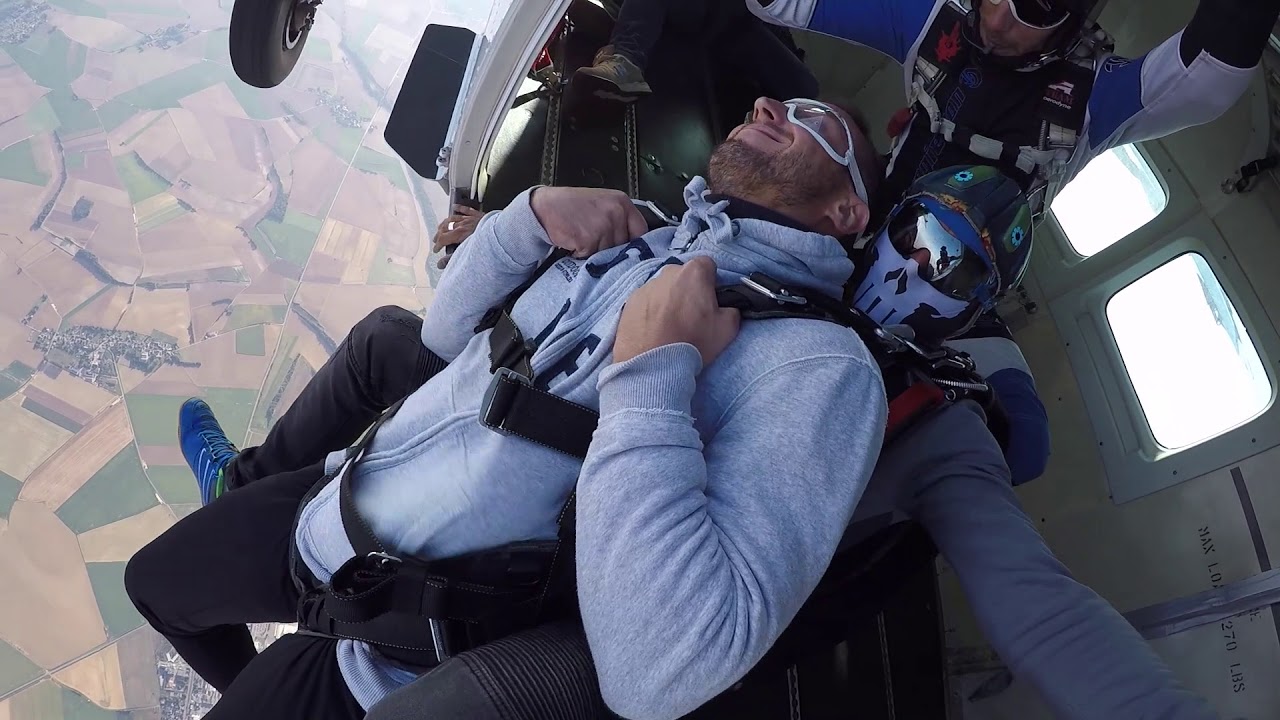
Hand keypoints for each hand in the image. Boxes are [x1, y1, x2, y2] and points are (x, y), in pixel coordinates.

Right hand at [433, 205, 483, 268]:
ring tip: (441, 227)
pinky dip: (458, 208)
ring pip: (453, 219)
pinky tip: (454, 207)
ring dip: (445, 223)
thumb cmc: (486, 245)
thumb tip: (440, 265)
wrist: (501, 233)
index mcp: (458, 234)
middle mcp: (462, 225)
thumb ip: (453, 259)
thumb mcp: (468, 254)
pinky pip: (465, 209)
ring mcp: (469, 218)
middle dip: (439, 234)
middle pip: (445, 228)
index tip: (436, 250)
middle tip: (436, 240)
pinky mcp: (477, 214)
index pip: (442, 239)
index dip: (437, 245)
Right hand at [530, 187, 647, 257]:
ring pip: (608, 253)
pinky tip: (575, 241)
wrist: (546, 207)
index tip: (626, 248)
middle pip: (624, 245)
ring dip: (595, 252)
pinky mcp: (589, 239)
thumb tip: (634, 243)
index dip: (634, 242)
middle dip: (611, 248)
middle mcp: (616, 212)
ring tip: (583, 238)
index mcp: (622, 202)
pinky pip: (591, 256)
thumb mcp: (603, 204)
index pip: (641, 230)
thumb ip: (620, 219)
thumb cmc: (574, 206)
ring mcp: (603, 226)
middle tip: (594, 238)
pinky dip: (582, 254)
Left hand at [613, 257, 739, 366]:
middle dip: (689, 291)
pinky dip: (651, 312)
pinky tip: (654, 332)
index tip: (710, 301)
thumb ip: (732, 309)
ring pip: (664, 289)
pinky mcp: (629, 302)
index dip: (712, 283)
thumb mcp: (728, 328)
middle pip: (684, 277)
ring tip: (670, 328)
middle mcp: (667, 273)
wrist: (651, 364)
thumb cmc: (692, 342)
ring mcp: (645, 287)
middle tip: (691, 317)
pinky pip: (647, 302)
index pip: (708, 266)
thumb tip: (726, 307)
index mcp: (693, 272)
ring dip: (669, 302)